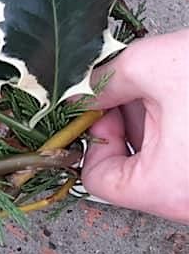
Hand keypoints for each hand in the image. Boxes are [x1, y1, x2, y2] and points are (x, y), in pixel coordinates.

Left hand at [82, 31, 188, 223]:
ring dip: (155, 121)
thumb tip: (76, 93)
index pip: (98, 181)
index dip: (90, 138)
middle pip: (131, 171)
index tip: (103, 104)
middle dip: (125, 123)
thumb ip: (102, 84)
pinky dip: (182, 129)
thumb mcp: (151, 65)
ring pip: (162, 163)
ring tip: (171, 84)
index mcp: (169, 189)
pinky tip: (185, 95)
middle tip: (135, 84)